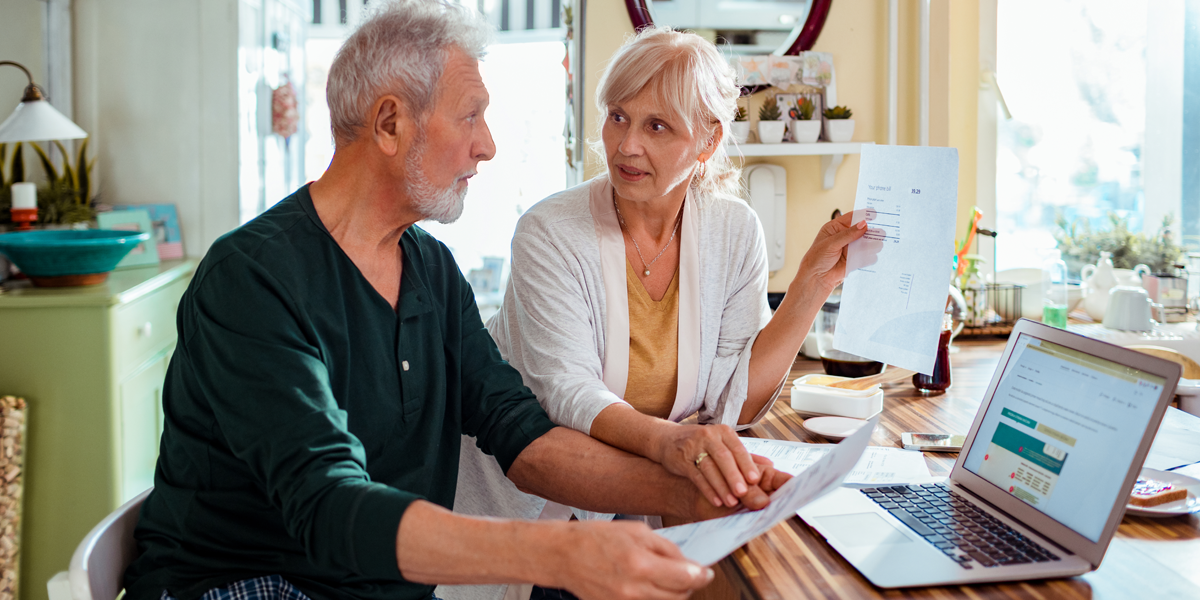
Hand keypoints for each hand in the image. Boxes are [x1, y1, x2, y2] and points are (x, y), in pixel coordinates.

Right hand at [554, 520, 713, 599]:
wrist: (563, 556)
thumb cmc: (596, 538)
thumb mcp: (636, 531)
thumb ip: (666, 548)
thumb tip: (688, 562)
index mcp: (640, 564)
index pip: (685, 577)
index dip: (701, 575)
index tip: (706, 571)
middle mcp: (634, 589)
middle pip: (679, 595)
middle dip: (689, 584)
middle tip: (690, 573)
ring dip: (674, 593)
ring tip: (669, 577)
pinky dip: (656, 597)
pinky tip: (652, 584)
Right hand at [653, 423, 760, 507]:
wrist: (668, 439)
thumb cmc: (701, 443)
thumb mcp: (723, 443)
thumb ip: (745, 455)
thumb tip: (770, 464)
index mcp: (723, 432)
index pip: (738, 448)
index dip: (747, 464)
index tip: (756, 480)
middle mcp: (709, 436)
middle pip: (724, 457)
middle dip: (734, 476)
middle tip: (744, 493)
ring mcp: (693, 447)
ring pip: (709, 468)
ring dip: (721, 486)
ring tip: (731, 502)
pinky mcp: (681, 459)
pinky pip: (696, 476)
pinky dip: (707, 489)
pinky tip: (716, 500)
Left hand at [796, 209, 882, 293]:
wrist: (815, 278)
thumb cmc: (817, 259)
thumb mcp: (831, 243)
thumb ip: (848, 234)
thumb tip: (863, 224)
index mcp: (835, 228)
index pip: (851, 218)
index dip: (863, 215)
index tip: (874, 214)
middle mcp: (844, 236)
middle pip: (861, 230)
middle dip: (870, 231)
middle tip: (880, 232)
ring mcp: (850, 248)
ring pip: (865, 243)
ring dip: (872, 244)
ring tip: (878, 245)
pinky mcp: (854, 260)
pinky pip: (865, 256)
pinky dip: (870, 255)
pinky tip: (873, 255)